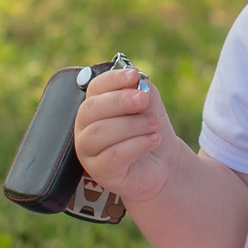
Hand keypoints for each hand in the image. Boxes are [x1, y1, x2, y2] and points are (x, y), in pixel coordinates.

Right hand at [71, 66, 178, 202]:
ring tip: (155, 123)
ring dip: (132, 125)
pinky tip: (153, 139)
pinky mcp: (100, 171)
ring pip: (99, 133)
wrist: (163, 162)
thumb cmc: (149, 129)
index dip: (112, 80)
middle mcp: (85, 127)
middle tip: (143, 99)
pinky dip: (136, 145)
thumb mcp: (149, 105)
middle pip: (91, 109)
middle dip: (119, 101)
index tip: (134, 76)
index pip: (94, 88)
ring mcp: (88, 151)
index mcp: (94, 106)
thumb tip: (134, 80)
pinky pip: (113, 156)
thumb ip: (141, 90)